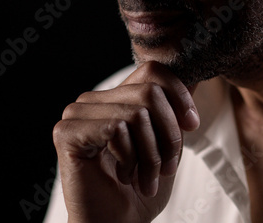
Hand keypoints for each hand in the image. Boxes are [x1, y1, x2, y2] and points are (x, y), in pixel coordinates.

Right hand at [52, 61, 200, 222]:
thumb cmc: (139, 191)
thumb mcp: (168, 145)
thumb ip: (175, 111)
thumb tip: (195, 76)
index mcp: (116, 99)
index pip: (152, 71)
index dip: (179, 94)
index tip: (192, 124)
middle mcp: (94, 100)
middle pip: (150, 91)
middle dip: (168, 135)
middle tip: (166, 167)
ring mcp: (77, 114)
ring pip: (137, 113)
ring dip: (151, 155)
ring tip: (146, 179)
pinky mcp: (67, 132)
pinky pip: (116, 129)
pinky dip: (130, 158)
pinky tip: (124, 176)